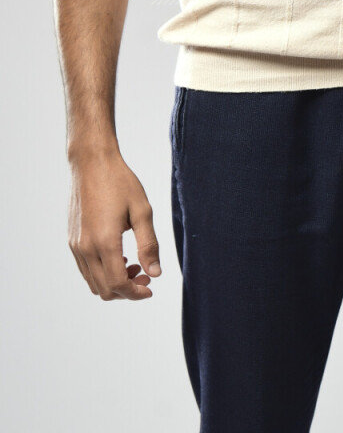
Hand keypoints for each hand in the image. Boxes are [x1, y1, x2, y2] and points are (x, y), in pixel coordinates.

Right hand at [68, 150, 161, 300]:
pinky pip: (85, 269)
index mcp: (105, 242)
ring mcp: (75, 245)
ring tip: (134, 265)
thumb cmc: (120, 182)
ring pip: (93, 283)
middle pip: (105, 290)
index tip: (151, 287)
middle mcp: (85, 248)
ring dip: (114, 283)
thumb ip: (149, 244)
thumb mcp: (142, 210)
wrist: (91, 162)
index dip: (136, 293)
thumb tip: (156, 273)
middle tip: (146, 275)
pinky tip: (118, 256)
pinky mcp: (72, 240)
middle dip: (127, 290)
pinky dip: (102, 272)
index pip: (118, 284)